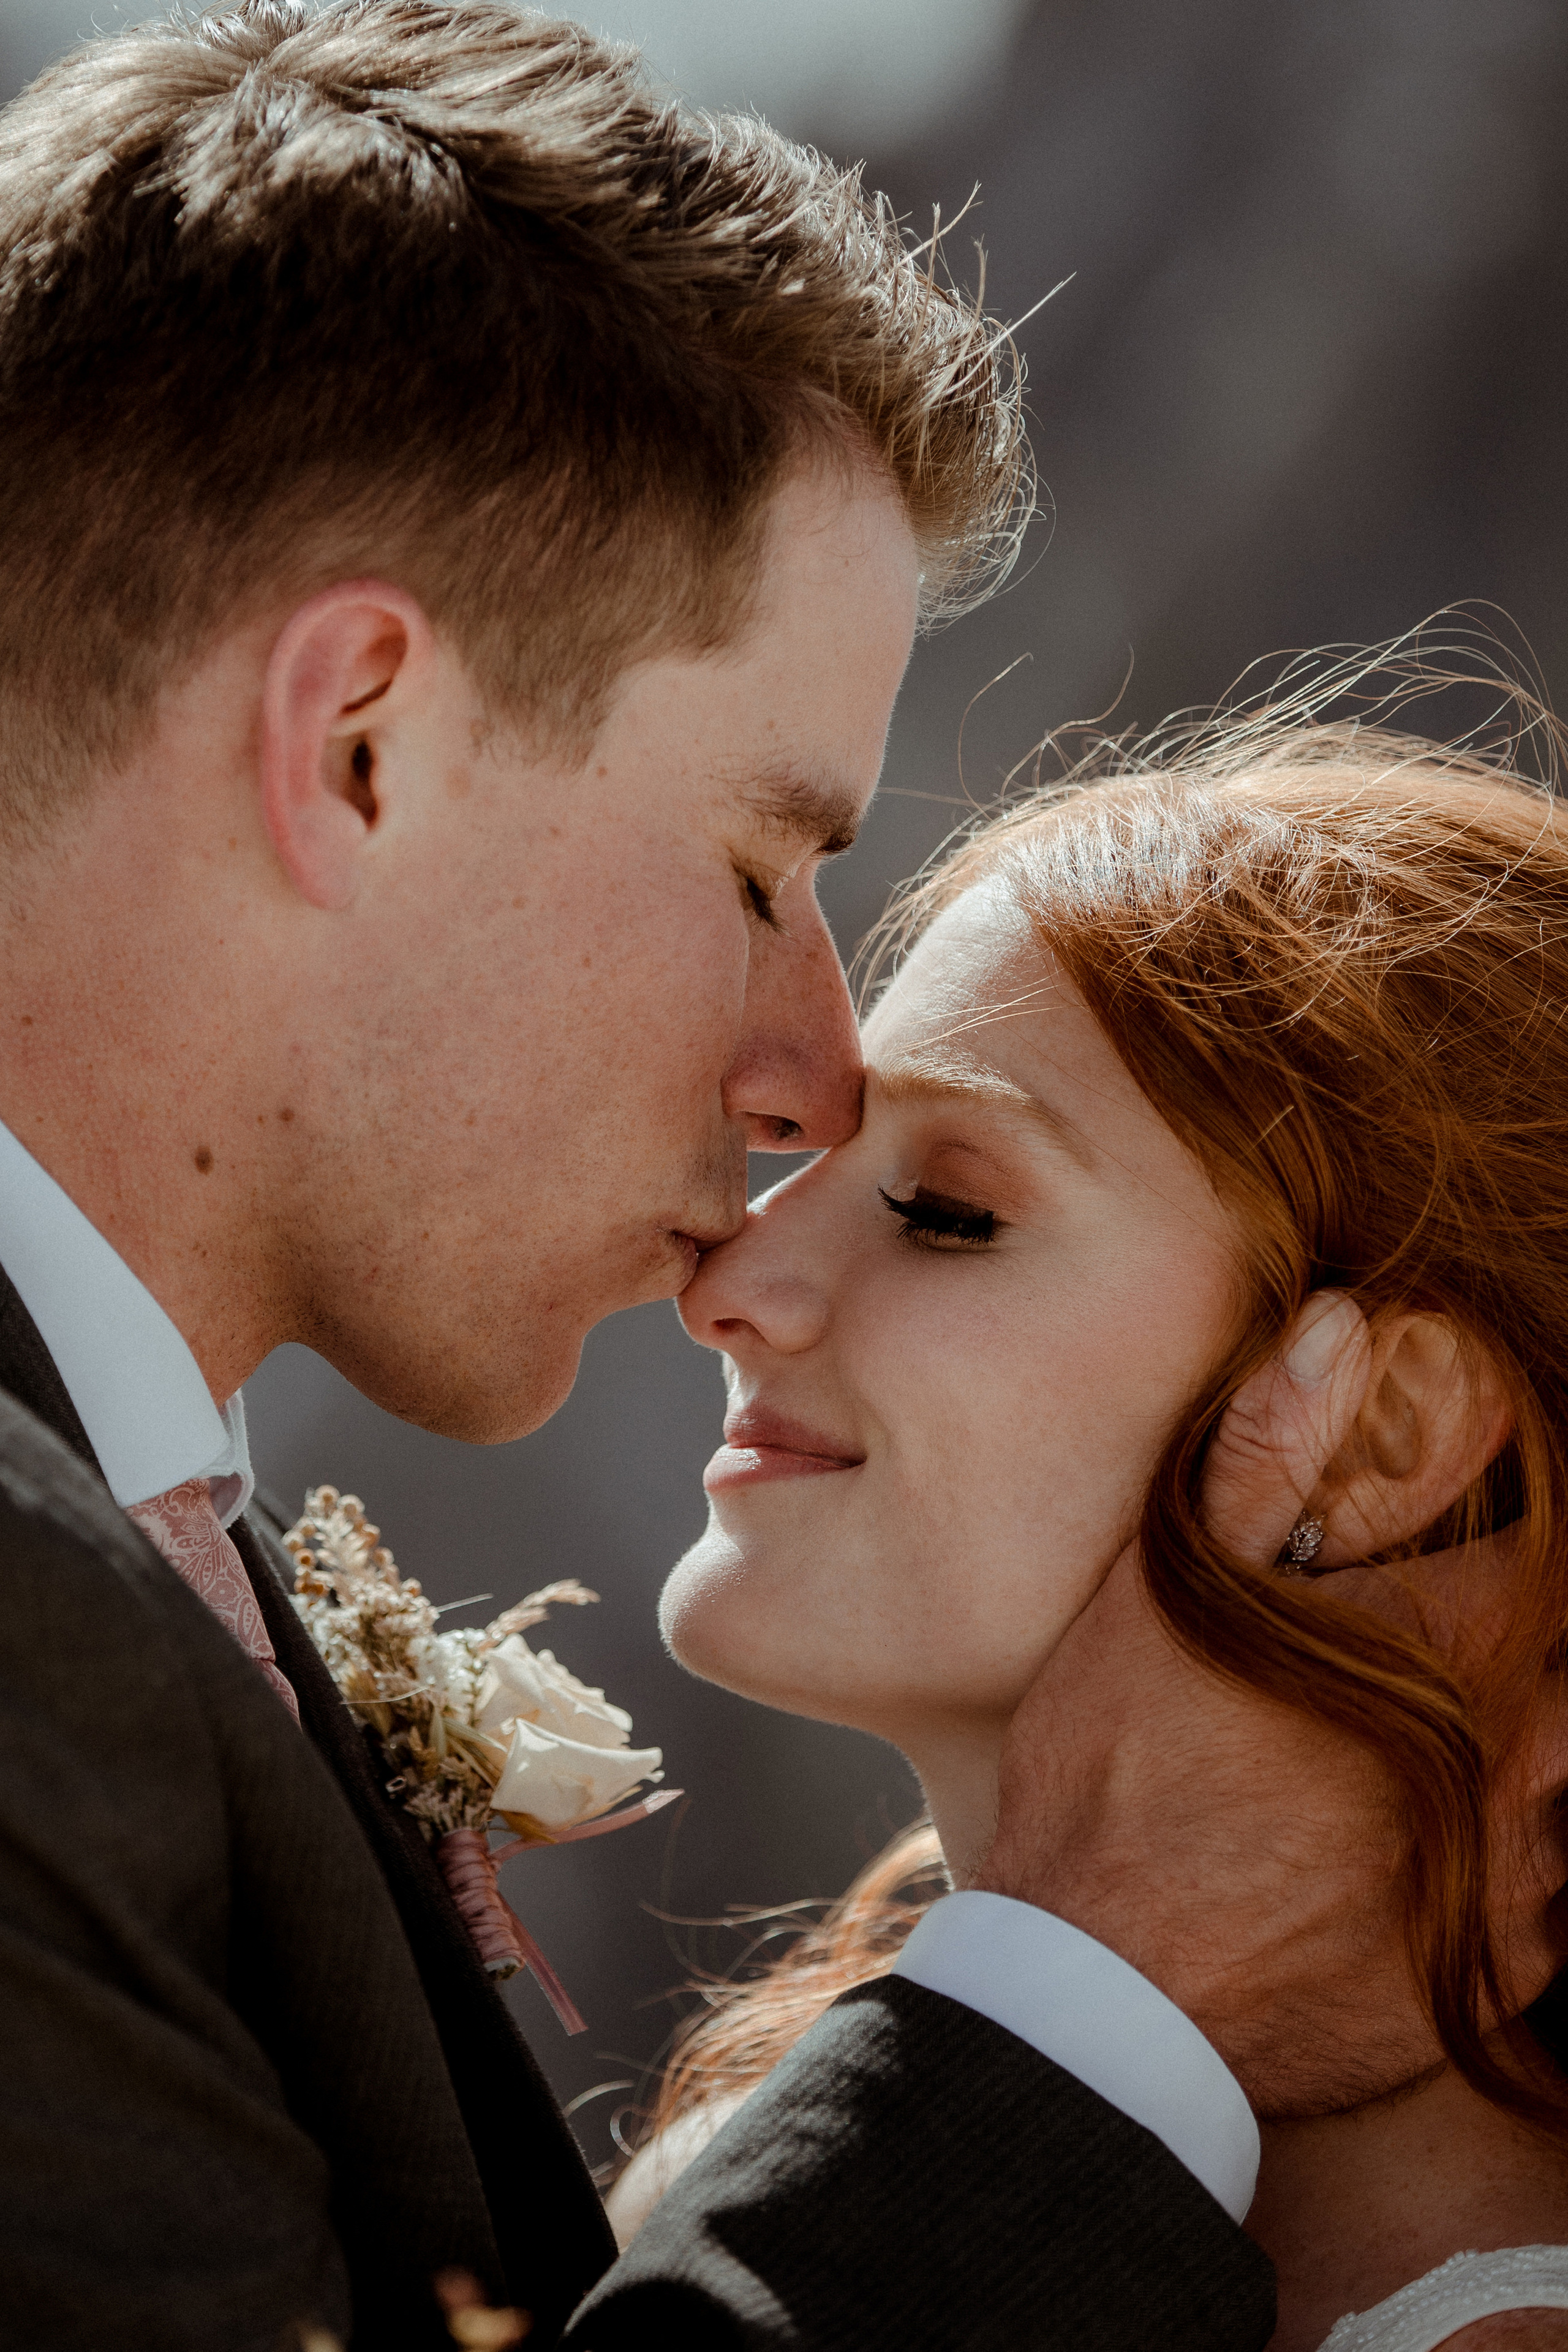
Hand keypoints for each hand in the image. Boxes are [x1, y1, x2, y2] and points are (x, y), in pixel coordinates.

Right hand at [972, 1293, 1481, 2116]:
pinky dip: (1527, 1869)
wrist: (1095, 1991)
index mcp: (1434, 1647)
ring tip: (1440, 1749)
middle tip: (1441, 1666)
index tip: (1476, 1557)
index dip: (1525, 1542)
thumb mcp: (1161, 1591)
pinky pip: (1562, 1906)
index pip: (1544, 1560)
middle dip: (1523, 1658)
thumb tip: (1342, 1325)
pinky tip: (1453, 1852)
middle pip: (1567, 1676)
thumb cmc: (1114, 1773)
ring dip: (1531, 1762)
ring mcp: (1507, 1879)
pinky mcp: (1491, 1980)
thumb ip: (1263, 1454)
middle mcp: (1501, 1759)